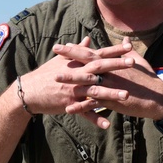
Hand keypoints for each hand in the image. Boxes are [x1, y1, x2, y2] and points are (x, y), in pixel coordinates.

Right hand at [15, 37, 134, 127]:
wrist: (29, 91)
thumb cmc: (46, 73)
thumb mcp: (61, 59)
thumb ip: (77, 49)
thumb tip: (88, 38)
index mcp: (77, 63)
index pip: (98, 53)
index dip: (114, 50)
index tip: (129, 45)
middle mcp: (77, 75)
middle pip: (99, 68)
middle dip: (116, 65)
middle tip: (133, 62)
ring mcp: (74, 90)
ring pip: (95, 91)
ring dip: (111, 93)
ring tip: (127, 95)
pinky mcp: (69, 104)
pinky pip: (84, 112)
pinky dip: (95, 118)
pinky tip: (107, 124)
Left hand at [59, 41, 162, 124]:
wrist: (158, 97)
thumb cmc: (149, 79)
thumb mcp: (139, 61)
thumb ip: (128, 51)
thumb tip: (126, 40)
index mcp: (113, 62)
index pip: (93, 52)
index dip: (79, 48)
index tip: (65, 45)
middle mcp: (110, 72)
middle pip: (86, 62)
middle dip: (69, 56)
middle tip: (54, 50)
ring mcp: (110, 85)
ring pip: (86, 81)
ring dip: (71, 79)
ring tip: (55, 78)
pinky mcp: (112, 100)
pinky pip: (93, 104)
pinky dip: (81, 106)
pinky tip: (69, 108)